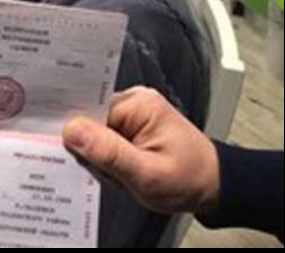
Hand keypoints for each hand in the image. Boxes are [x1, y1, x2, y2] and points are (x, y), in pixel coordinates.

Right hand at [62, 87, 219, 214]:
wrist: (212, 184)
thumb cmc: (187, 179)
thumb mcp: (146, 174)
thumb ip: (108, 152)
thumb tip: (72, 130)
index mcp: (139, 104)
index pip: (90, 111)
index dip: (81, 137)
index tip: (80, 157)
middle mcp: (134, 100)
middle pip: (91, 121)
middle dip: (95, 151)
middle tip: (115, 173)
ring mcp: (132, 111)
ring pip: (95, 131)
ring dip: (102, 157)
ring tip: (124, 173)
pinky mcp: (131, 122)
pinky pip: (104, 136)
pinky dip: (108, 157)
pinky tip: (122, 168)